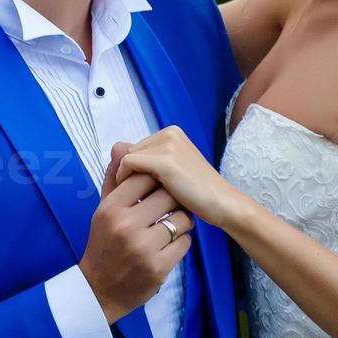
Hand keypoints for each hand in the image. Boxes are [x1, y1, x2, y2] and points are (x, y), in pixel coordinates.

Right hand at [80, 172, 194, 322]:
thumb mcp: (103, 211)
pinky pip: (185, 242)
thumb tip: (120, 146)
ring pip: (181, 218)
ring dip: (181, 220)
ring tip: (171, 224)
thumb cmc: (104, 244)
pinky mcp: (159, 267)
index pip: (143, 176)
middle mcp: (126, 226)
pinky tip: (169, 244)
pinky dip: (181, 241)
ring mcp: (143, 248)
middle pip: (167, 194)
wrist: (99, 290)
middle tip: (171, 203)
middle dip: (174, 196)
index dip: (156, 177)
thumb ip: (114, 179)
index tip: (158, 184)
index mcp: (110, 209)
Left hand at [113, 127, 253, 227]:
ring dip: (125, 178)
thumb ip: (145, 162)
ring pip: (126, 157)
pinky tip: (135, 198)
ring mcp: (168, 144)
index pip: (136, 148)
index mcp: (172, 133)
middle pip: (129, 151)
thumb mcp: (169, 173)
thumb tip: (115, 147)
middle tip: (133, 197)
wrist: (222, 204)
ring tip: (134, 199)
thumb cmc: (197, 193)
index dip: (132, 170)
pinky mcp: (164, 160)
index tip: (135, 191)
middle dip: (127, 173)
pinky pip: (128, 164)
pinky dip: (125, 180)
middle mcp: (169, 133)